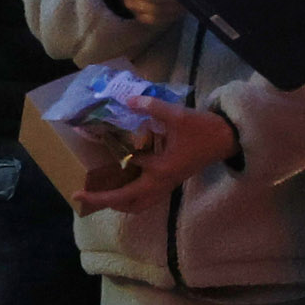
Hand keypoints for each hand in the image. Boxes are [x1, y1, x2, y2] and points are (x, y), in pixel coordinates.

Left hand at [73, 98, 238, 214]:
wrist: (226, 139)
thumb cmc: (203, 129)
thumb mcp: (178, 116)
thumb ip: (152, 107)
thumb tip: (128, 100)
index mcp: (159, 171)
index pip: (124, 187)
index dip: (101, 190)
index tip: (77, 192)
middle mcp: (161, 183)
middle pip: (128, 203)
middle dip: (105, 202)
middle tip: (84, 196)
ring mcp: (167, 184)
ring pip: (139, 204)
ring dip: (120, 202)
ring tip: (101, 193)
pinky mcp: (171, 181)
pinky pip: (147, 196)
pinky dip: (132, 195)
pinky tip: (123, 181)